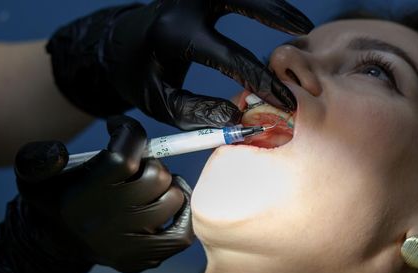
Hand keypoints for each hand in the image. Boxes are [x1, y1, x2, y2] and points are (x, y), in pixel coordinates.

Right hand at [0, 115, 193, 272]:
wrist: (54, 246)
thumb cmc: (52, 201)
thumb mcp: (31, 177)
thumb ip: (38, 159)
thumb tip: (61, 153)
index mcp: (84, 197)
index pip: (125, 158)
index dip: (130, 134)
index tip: (120, 129)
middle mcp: (109, 222)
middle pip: (156, 176)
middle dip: (149, 162)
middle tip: (136, 165)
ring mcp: (130, 244)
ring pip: (173, 200)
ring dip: (166, 185)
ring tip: (151, 184)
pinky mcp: (144, 258)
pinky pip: (182, 234)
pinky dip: (183, 214)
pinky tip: (168, 202)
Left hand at [47, 0, 312, 129]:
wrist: (116, 46)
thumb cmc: (139, 77)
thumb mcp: (159, 102)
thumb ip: (195, 113)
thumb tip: (236, 116)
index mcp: (173, 35)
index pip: (228, 56)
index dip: (260, 79)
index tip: (283, 99)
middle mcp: (184, 6)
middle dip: (275, 15)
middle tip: (302, 30)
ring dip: (271, 4)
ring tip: (297, 23)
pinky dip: (256, 3)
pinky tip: (275, 13)